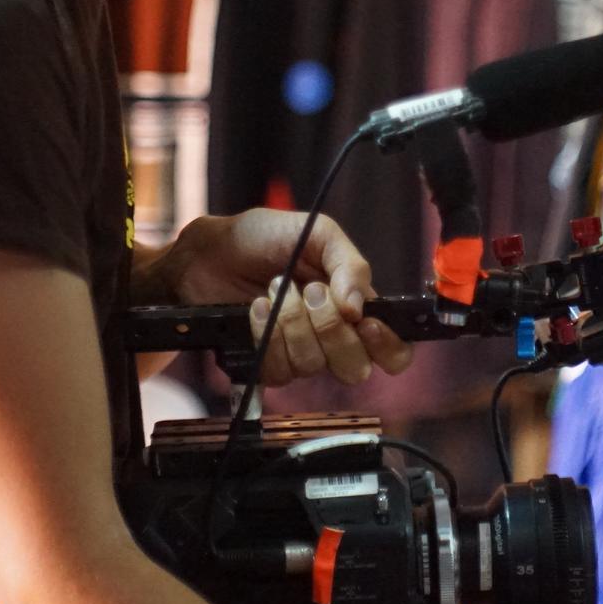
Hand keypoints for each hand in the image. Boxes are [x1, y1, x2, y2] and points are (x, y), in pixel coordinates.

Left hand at [164, 210, 413, 385]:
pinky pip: (277, 370)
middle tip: (309, 291)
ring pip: (313, 365)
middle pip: (355, 366)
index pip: (392, 350)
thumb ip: (349, 263)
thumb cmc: (263, 238)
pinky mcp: (265, 363)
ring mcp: (298, 352)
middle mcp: (331, 337)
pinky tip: (256, 309)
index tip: (366, 324)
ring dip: (291, 324)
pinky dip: (265, 334)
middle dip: (330, 328)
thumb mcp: (316, 233)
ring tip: (273, 289)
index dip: (387, 347)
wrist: (211, 251)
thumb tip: (359, 306)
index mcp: (354, 307)